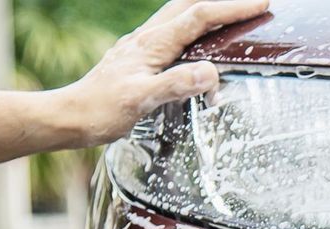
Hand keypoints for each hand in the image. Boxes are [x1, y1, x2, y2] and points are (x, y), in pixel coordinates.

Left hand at [53, 0, 269, 146]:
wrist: (68, 116)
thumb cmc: (101, 110)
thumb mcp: (141, 100)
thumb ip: (176, 84)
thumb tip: (211, 73)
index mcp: (153, 44)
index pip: (200, 17)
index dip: (232, 8)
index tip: (261, 4)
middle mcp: (147, 38)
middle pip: (190, 5)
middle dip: (223, 1)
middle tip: (252, 3)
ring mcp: (141, 45)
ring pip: (179, 15)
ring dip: (207, 9)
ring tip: (231, 13)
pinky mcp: (137, 56)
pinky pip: (171, 31)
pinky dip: (192, 27)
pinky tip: (196, 40)